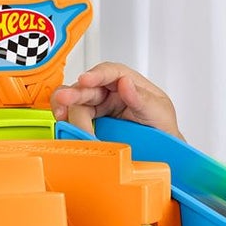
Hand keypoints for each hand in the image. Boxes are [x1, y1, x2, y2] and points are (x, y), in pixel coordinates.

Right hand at [49, 62, 182, 136]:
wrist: (162, 152)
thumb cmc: (162, 127)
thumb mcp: (158, 110)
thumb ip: (141, 98)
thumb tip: (125, 82)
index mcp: (126, 82)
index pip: (108, 72)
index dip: (95, 75)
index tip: (85, 80)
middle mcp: (109, 92)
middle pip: (85, 88)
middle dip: (73, 94)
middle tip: (64, 102)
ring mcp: (98, 108)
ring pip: (75, 103)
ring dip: (67, 111)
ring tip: (65, 121)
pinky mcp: (91, 124)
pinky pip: (74, 120)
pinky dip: (67, 123)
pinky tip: (66, 128)